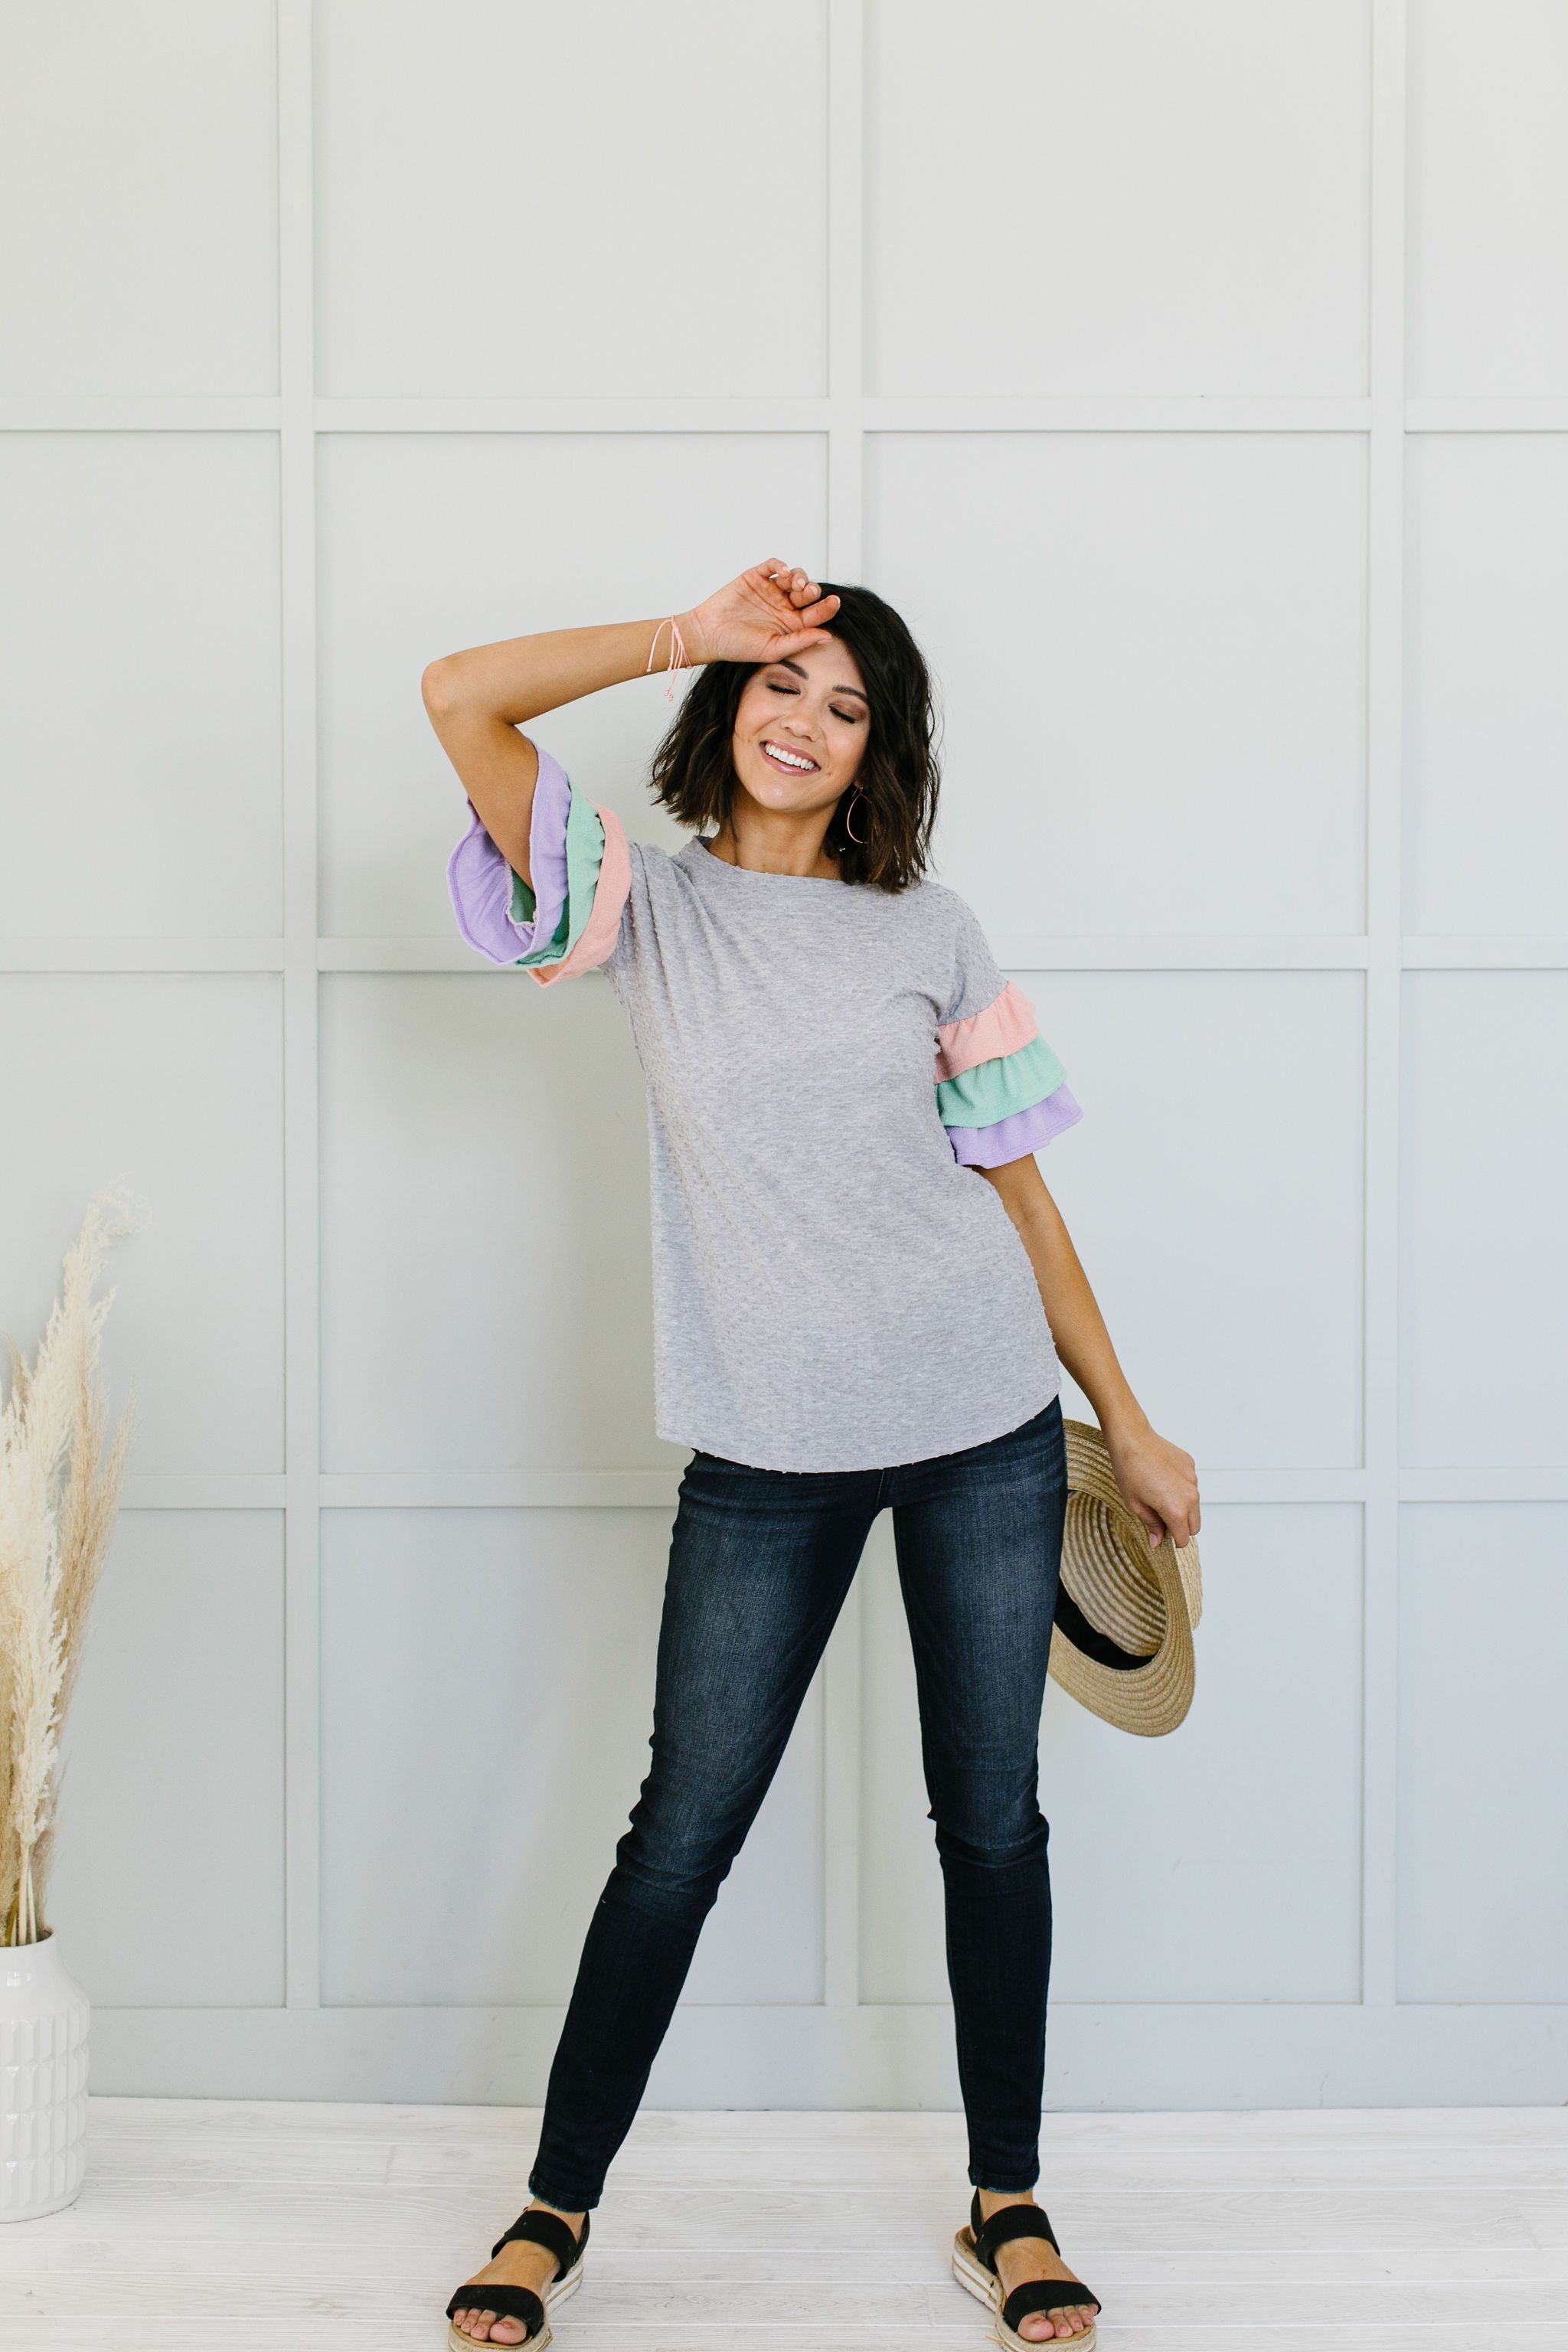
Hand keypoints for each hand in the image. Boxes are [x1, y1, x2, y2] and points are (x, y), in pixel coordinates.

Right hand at [680, 560, 840, 666]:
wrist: (708, 634)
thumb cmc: (739, 647)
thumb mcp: (773, 649)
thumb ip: (801, 641)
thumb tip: (828, 637)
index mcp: (791, 625)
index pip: (816, 613)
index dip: (827, 606)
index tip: (834, 602)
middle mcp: (784, 606)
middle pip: (808, 593)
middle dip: (812, 590)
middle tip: (808, 593)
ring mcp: (770, 590)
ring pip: (794, 576)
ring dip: (800, 577)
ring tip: (796, 584)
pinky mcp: (756, 577)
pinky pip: (773, 566)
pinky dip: (781, 565)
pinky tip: (783, 572)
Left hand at [1103, 1418, 1200, 1551]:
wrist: (1132, 1438)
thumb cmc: (1129, 1471)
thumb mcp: (1135, 1504)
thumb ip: (1152, 1525)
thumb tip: (1157, 1541)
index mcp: (1177, 1510)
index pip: (1184, 1538)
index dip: (1173, 1541)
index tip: (1161, 1537)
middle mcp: (1190, 1496)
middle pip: (1194, 1525)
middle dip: (1181, 1527)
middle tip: (1160, 1519)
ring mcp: (1193, 1479)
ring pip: (1194, 1504)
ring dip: (1182, 1506)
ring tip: (1158, 1495)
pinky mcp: (1190, 1465)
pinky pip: (1190, 1484)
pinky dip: (1180, 1487)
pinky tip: (1161, 1477)